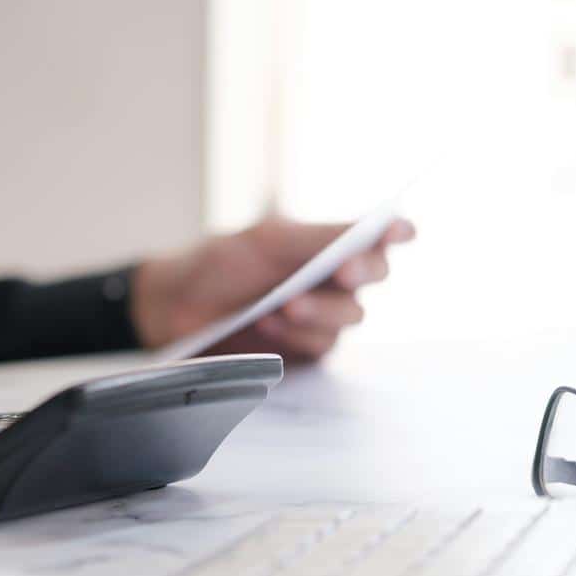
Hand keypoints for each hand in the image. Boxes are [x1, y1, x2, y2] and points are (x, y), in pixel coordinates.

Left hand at [131, 215, 414, 361]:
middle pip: (375, 275)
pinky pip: (323, 346)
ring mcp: (321, 314)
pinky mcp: (305, 349)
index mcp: (326, 241)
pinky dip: (297, 336)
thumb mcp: (268, 242)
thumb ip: (322, 237)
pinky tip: (268, 326)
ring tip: (279, 306)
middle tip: (339, 273)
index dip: (396, 232)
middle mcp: (331, 277)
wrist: (174, 306)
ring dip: (319, 310)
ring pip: (351, 316)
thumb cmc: (217, 264)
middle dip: (359, 273)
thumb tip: (377, 226)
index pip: (375, 234)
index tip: (401, 232)